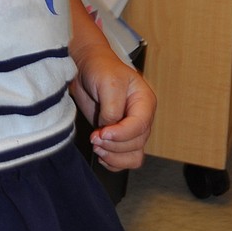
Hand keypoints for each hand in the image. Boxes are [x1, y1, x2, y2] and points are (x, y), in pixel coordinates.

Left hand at [71, 43, 156, 171]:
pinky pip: (124, 160)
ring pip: (132, 156)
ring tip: (97, 146)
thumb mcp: (108, 83)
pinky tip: (101, 154)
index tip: (102, 132)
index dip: (121, 134)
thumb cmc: (101, 69)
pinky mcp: (118, 138)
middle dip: (113, 145)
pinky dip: (112, 162)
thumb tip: (109, 129)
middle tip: (94, 137)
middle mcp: (141, 118)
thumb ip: (112, 109)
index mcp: (144, 102)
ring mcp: (130, 130)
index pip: (140, 126)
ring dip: (113, 156)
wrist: (86, 68)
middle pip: (136, 144)